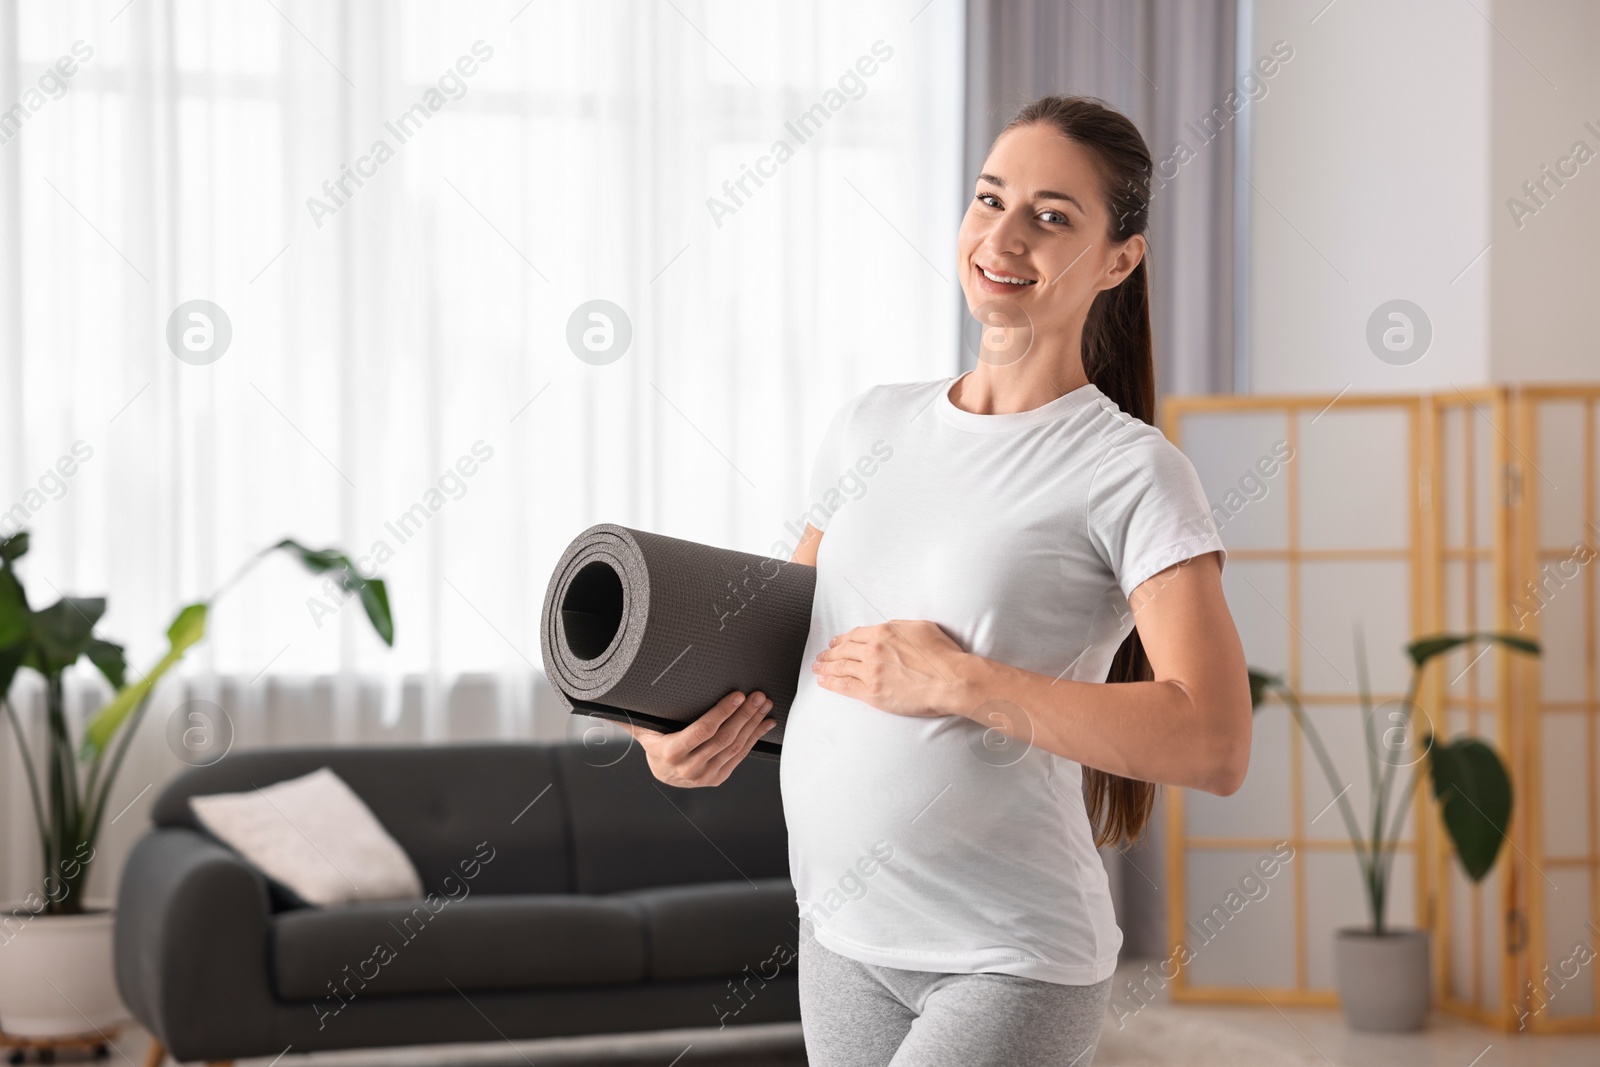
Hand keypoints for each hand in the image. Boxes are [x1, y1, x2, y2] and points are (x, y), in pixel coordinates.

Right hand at [617, 690, 776, 786]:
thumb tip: (602, 702)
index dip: (723, 712)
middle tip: (758, 696)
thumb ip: (629, 715)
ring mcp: (706, 776)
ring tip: (764, 705)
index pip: (704, 730)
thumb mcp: (643, 729)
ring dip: (753, 724)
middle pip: (724, 737)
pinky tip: (765, 723)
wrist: (663, 774)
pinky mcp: (719, 778)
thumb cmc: (656, 742)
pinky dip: (755, 738)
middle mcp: (689, 768)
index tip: (738, 695)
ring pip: (735, 747)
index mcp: (671, 753)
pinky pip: (740, 756)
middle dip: (744, 715)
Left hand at [811, 619, 971, 717]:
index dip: (842, 639)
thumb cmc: (942, 655)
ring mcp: (871, 672)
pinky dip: (831, 683)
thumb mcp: (921, 627)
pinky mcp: (873, 693)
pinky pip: (845, 687)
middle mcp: (873, 650)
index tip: (835, 642)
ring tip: (818, 668)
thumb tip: (888, 629)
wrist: (951, 680)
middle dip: (829, 653)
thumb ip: (899, 626)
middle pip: (843, 650)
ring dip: (826, 667)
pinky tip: (824, 681)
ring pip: (841, 667)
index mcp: (884, 632)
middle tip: (821, 656)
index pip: (855, 635)